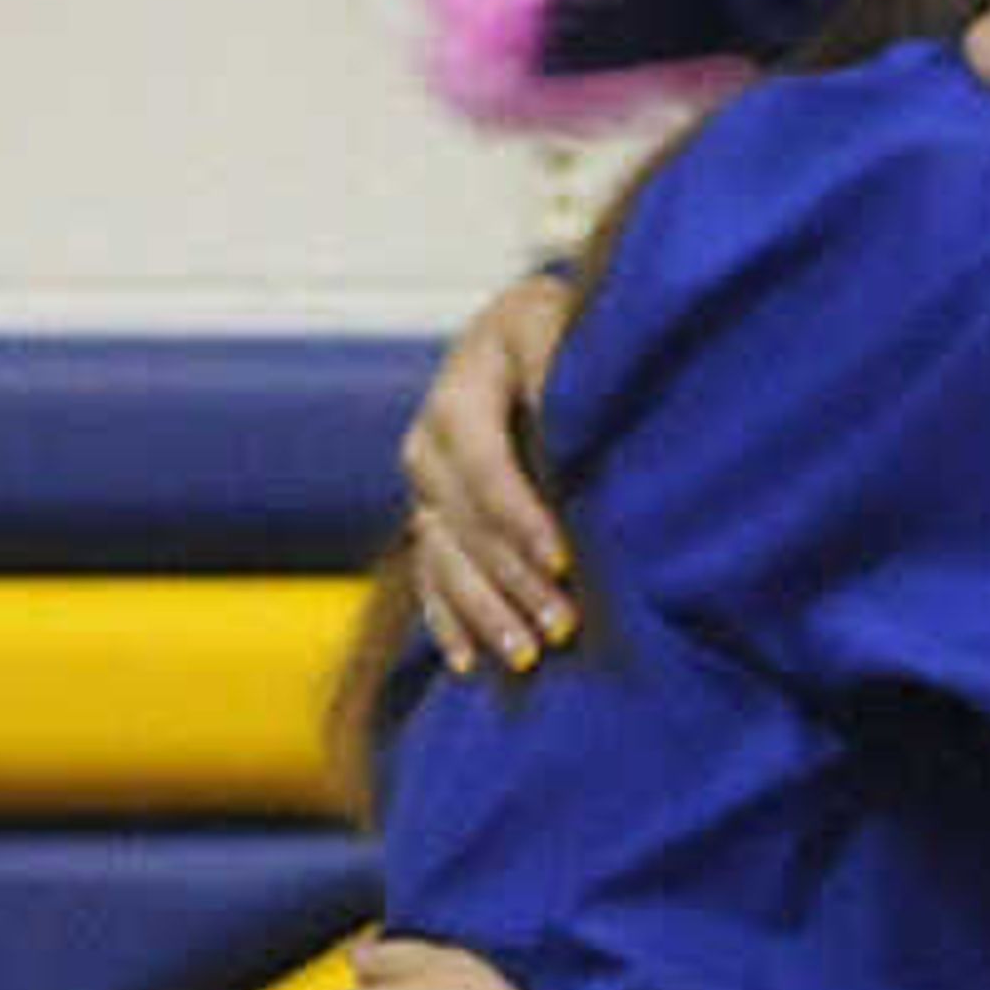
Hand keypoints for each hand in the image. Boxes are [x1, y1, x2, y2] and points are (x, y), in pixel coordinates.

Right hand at [403, 269, 580, 677]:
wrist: (522, 338)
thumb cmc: (558, 331)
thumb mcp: (559, 324)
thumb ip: (556, 357)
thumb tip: (558, 400)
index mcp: (459, 395)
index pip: (481, 463)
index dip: (517, 514)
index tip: (561, 559)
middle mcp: (429, 447)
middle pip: (461, 524)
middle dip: (512, 579)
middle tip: (563, 626)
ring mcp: (425, 491)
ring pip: (442, 560)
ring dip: (483, 613)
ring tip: (527, 658)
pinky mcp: (432, 522)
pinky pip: (428, 579)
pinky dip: (447, 622)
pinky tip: (468, 665)